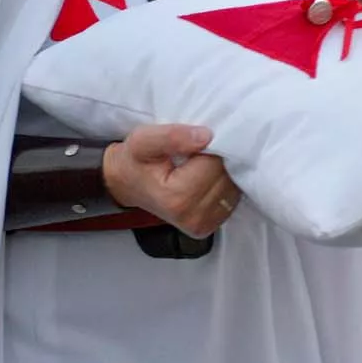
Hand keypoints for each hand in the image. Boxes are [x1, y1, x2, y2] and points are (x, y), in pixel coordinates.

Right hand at [103, 124, 240, 238]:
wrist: (127, 184)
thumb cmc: (136, 160)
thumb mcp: (143, 140)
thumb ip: (172, 136)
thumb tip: (207, 136)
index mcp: (178, 198)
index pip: (215, 162)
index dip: (208, 146)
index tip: (190, 144)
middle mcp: (194, 217)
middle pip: (227, 175)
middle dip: (216, 159)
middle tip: (193, 154)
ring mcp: (203, 225)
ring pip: (233, 186)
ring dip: (221, 171)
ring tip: (197, 166)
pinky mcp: (209, 226)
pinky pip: (231, 198)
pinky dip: (222, 184)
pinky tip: (204, 178)